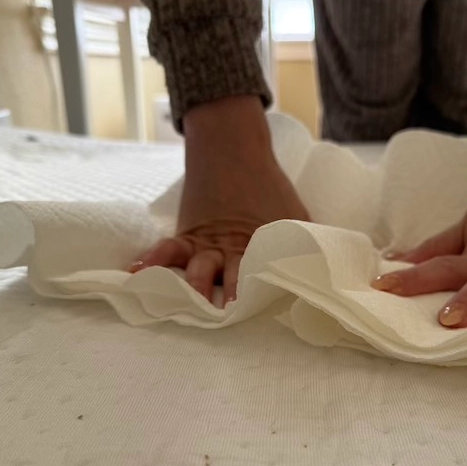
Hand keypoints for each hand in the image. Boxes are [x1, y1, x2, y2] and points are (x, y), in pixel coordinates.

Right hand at [130, 96, 308, 304]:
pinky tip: (137, 275)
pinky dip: (152, 261)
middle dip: (231, 296)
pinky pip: (167, 249)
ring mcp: (207, 244)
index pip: (268, 273)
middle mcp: (233, 249)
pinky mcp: (187, 236)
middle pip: (232, 277)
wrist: (233, 150)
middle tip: (230, 314)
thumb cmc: (269, 188)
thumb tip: (329, 270)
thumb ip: (308, 243)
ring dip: (195, 289)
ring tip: (189, 305)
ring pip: (198, 269)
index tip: (271, 308)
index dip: (269, 291)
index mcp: (263, 245)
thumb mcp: (296, 216)